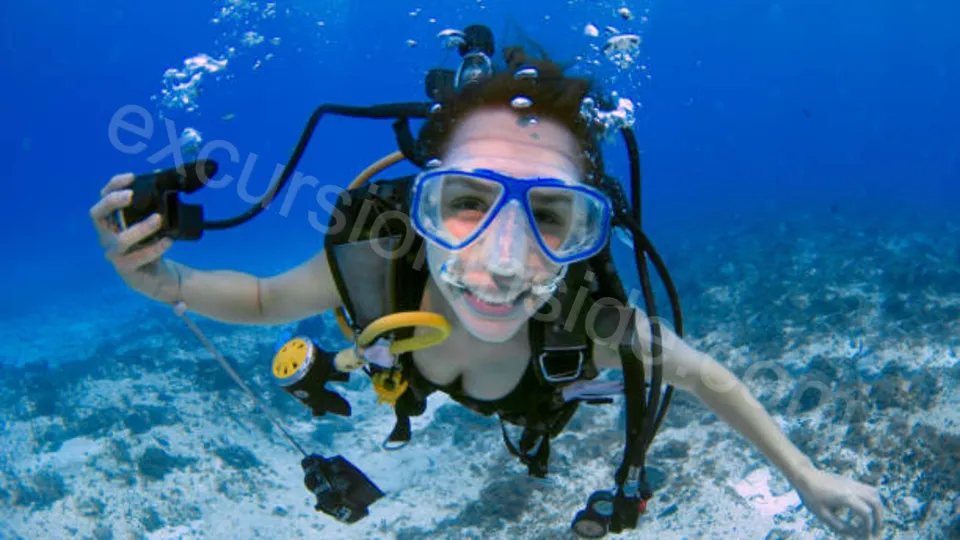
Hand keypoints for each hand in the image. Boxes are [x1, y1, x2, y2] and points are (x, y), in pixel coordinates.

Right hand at [90, 172, 178, 302]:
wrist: (159, 278)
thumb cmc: (152, 247)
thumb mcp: (152, 226)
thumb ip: (153, 207)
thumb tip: (163, 179)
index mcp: (110, 223)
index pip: (103, 199)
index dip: (113, 186)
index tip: (132, 177)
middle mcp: (106, 237)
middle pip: (96, 215)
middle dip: (112, 202)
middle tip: (132, 196)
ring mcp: (114, 255)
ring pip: (120, 240)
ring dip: (140, 228)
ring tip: (158, 219)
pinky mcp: (126, 270)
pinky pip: (137, 258)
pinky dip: (154, 248)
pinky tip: (167, 241)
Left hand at [796, 468, 882, 537]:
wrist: (804, 475)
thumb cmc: (811, 496)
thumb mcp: (823, 514)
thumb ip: (840, 526)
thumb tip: (855, 536)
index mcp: (845, 497)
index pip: (866, 513)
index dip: (868, 526)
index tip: (866, 536)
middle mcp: (852, 488)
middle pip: (875, 502)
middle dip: (879, 518)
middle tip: (876, 531)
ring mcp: (852, 482)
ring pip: (875, 493)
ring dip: (878, 508)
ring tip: (875, 521)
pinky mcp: (851, 480)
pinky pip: (868, 489)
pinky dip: (873, 500)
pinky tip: (867, 509)